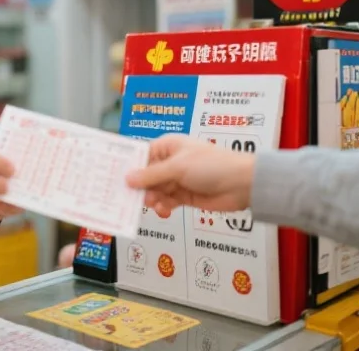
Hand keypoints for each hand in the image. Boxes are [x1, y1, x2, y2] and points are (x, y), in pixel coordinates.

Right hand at [125, 134, 255, 216]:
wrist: (243, 184)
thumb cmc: (213, 166)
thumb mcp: (178, 167)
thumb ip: (151, 175)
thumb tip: (127, 179)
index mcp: (168, 146)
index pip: (141, 155)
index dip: (130, 167)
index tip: (115, 178)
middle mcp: (170, 162)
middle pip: (146, 176)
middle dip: (140, 187)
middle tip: (134, 199)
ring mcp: (178, 180)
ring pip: (155, 191)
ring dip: (153, 199)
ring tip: (156, 205)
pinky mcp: (185, 196)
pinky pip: (166, 202)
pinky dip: (163, 207)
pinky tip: (165, 211)